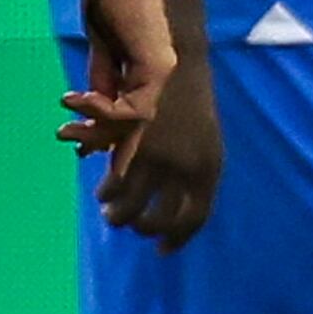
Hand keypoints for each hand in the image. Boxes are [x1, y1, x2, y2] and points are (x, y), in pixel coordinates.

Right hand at [62, 0, 177, 198]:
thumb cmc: (109, 1)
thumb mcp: (102, 50)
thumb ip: (103, 81)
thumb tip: (94, 114)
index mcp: (148, 75)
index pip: (136, 121)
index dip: (116, 146)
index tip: (89, 160)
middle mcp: (161, 78)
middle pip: (138, 128)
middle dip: (109, 151)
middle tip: (79, 157)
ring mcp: (162, 73)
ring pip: (135, 123)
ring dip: (98, 131)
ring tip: (67, 132)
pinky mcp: (158, 66)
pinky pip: (133, 106)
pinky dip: (104, 111)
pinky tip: (79, 102)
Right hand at [101, 43, 222, 242]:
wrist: (173, 64)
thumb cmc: (191, 103)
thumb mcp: (206, 142)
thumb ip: (195, 174)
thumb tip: (180, 208)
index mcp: (208, 169)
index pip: (195, 218)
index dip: (177, 238)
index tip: (162, 250)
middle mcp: (184, 170)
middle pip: (159, 217)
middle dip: (142, 227)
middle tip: (133, 228)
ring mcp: (156, 160)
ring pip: (131, 206)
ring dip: (118, 214)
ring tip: (111, 213)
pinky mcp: (130, 147)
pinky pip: (115, 182)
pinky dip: (108, 192)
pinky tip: (104, 192)